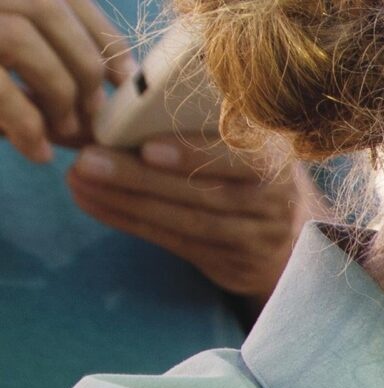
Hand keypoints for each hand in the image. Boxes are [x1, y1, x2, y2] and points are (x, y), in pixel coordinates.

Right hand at [0, 0, 127, 161]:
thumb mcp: (7, 57)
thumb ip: (47, 65)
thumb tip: (104, 100)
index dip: (101, 35)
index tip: (121, 78)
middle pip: (47, 11)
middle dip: (82, 69)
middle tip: (90, 117)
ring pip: (22, 38)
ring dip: (55, 92)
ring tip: (59, 132)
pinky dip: (25, 122)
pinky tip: (35, 151)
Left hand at [67, 135, 314, 302]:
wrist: (284, 230)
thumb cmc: (242, 168)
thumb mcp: (237, 138)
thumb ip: (198, 125)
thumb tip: (122, 109)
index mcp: (275, 155)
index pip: (242, 156)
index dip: (195, 154)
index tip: (148, 148)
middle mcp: (276, 198)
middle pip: (204, 192)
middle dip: (139, 177)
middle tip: (88, 160)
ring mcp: (260, 236)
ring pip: (188, 222)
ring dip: (127, 201)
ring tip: (80, 181)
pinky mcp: (238, 264)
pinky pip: (177, 243)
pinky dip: (130, 222)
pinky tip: (95, 204)